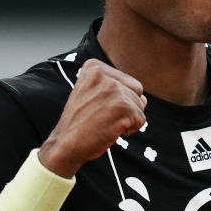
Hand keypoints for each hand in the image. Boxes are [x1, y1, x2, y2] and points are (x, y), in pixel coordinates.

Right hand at [38, 59, 146, 176]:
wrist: (65, 145)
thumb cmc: (80, 123)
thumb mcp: (93, 96)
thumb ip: (119, 90)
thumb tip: (145, 99)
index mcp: (94, 66)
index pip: (126, 81)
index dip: (117, 99)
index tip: (96, 107)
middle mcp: (103, 73)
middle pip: (137, 90)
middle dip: (126, 107)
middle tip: (103, 116)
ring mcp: (113, 89)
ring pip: (140, 105)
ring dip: (127, 119)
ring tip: (104, 123)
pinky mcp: (123, 106)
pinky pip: (141, 120)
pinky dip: (129, 129)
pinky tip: (110, 130)